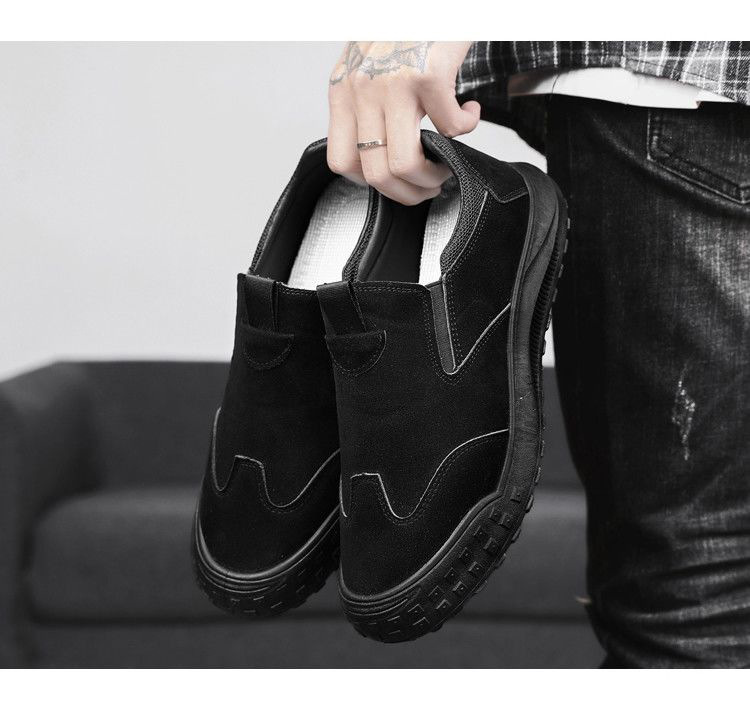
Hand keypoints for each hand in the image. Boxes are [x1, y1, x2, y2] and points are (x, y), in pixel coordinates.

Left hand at [327, 41, 478, 204]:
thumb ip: (366, 105)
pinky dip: (468, 128)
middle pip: (375, 173)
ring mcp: (392, 83)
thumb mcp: (368, 65)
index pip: (342, 163)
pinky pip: (450, 128)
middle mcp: (361, 90)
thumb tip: (381, 153)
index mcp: (343, 91)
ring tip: (448, 162)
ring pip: (405, 163)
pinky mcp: (428, 74)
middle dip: (409, 192)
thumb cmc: (404, 27)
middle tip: (429, 185)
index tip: (396, 181)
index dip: (372, 184)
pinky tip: (470, 112)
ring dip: (434, 175)